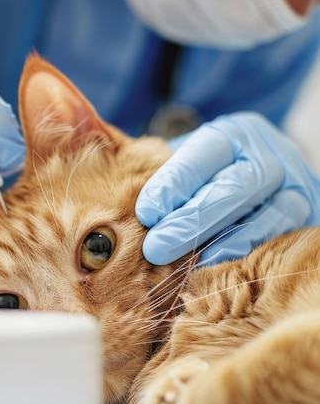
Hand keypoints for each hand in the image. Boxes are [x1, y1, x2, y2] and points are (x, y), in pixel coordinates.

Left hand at [136, 112, 319, 264]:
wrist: (265, 182)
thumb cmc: (206, 177)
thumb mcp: (184, 161)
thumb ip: (152, 165)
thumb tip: (105, 165)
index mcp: (233, 135)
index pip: (203, 153)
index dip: (174, 183)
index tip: (145, 212)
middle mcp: (268, 155)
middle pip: (233, 186)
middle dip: (191, 220)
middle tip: (155, 247)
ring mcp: (294, 186)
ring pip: (264, 213)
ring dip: (221, 241)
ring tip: (185, 266)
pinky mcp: (307, 215)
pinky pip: (281, 236)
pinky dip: (248, 253)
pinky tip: (219, 268)